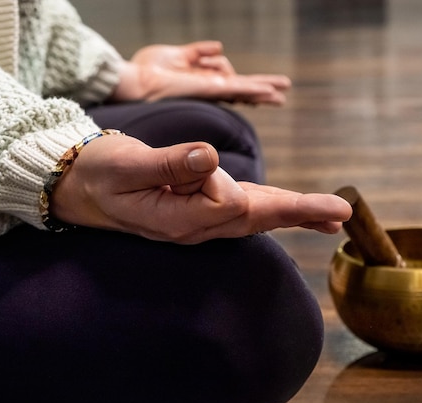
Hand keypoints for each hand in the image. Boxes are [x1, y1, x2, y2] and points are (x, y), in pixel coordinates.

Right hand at [50, 134, 351, 243]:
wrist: (79, 188)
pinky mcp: (197, 210)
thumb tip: (209, 157)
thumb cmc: (99, 174)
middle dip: (299, 213)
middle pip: (256, 220)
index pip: (227, 201)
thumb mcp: (125, 165)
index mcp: (179, 220)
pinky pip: (242, 212)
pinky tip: (291, 211)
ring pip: (253, 218)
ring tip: (331, 215)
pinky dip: (272, 209)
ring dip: (293, 214)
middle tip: (342, 213)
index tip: (194, 164)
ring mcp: (197, 223)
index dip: (221, 180)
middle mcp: (195, 228)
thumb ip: (167, 164)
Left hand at [111, 40, 290, 105]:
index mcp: (201, 80)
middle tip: (282, 93)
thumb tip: (220, 47)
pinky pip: (237, 90)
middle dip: (261, 90)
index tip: (262, 86)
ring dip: (264, 92)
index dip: (246, 83)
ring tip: (281, 96)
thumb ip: (199, 52)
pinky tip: (269, 93)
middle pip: (241, 89)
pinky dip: (254, 91)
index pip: (230, 81)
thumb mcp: (178, 54)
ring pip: (244, 91)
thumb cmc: (148, 69)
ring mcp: (211, 90)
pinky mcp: (210, 90)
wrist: (135, 81)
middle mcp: (209, 88)